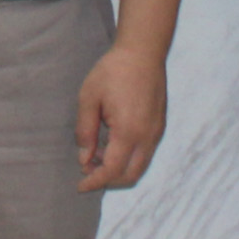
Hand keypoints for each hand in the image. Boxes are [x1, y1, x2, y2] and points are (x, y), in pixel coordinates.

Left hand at [74, 44, 167, 191]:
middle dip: (108, 180)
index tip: (80, 186)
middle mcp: (147, 137)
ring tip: (96, 153)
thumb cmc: (113, 71)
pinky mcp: (159, 126)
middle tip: (87, 170)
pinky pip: (145, 153)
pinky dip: (128, 158)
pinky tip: (110, 141)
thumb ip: (85, 131)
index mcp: (128, 131)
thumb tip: (84, 159)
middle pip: (130, 176)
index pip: (112, 170)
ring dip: (118, 169)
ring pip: (139, 166)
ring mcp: (156, 132)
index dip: (95, 182)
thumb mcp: (89, 98)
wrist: (143, 52)